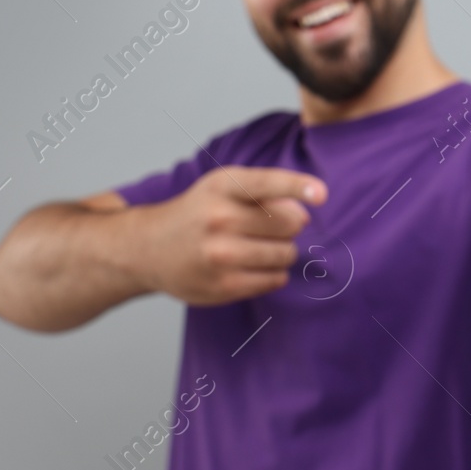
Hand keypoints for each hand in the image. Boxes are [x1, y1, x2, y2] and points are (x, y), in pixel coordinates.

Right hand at [135, 167, 327, 305]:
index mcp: (221, 187)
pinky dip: (275, 272)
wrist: (149, 248)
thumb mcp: (221, 187)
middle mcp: (219, 219)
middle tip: (270, 228)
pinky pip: (275, 279)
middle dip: (291, 225)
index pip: (265, 183)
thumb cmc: (199, 212)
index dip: (297, 186)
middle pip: (289, 223)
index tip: (321, 194)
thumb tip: (304, 213)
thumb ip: (264, 191)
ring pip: (286, 254)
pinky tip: (254, 265)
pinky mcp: (223, 285)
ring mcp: (220, 255)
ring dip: (284, 251)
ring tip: (260, 246)